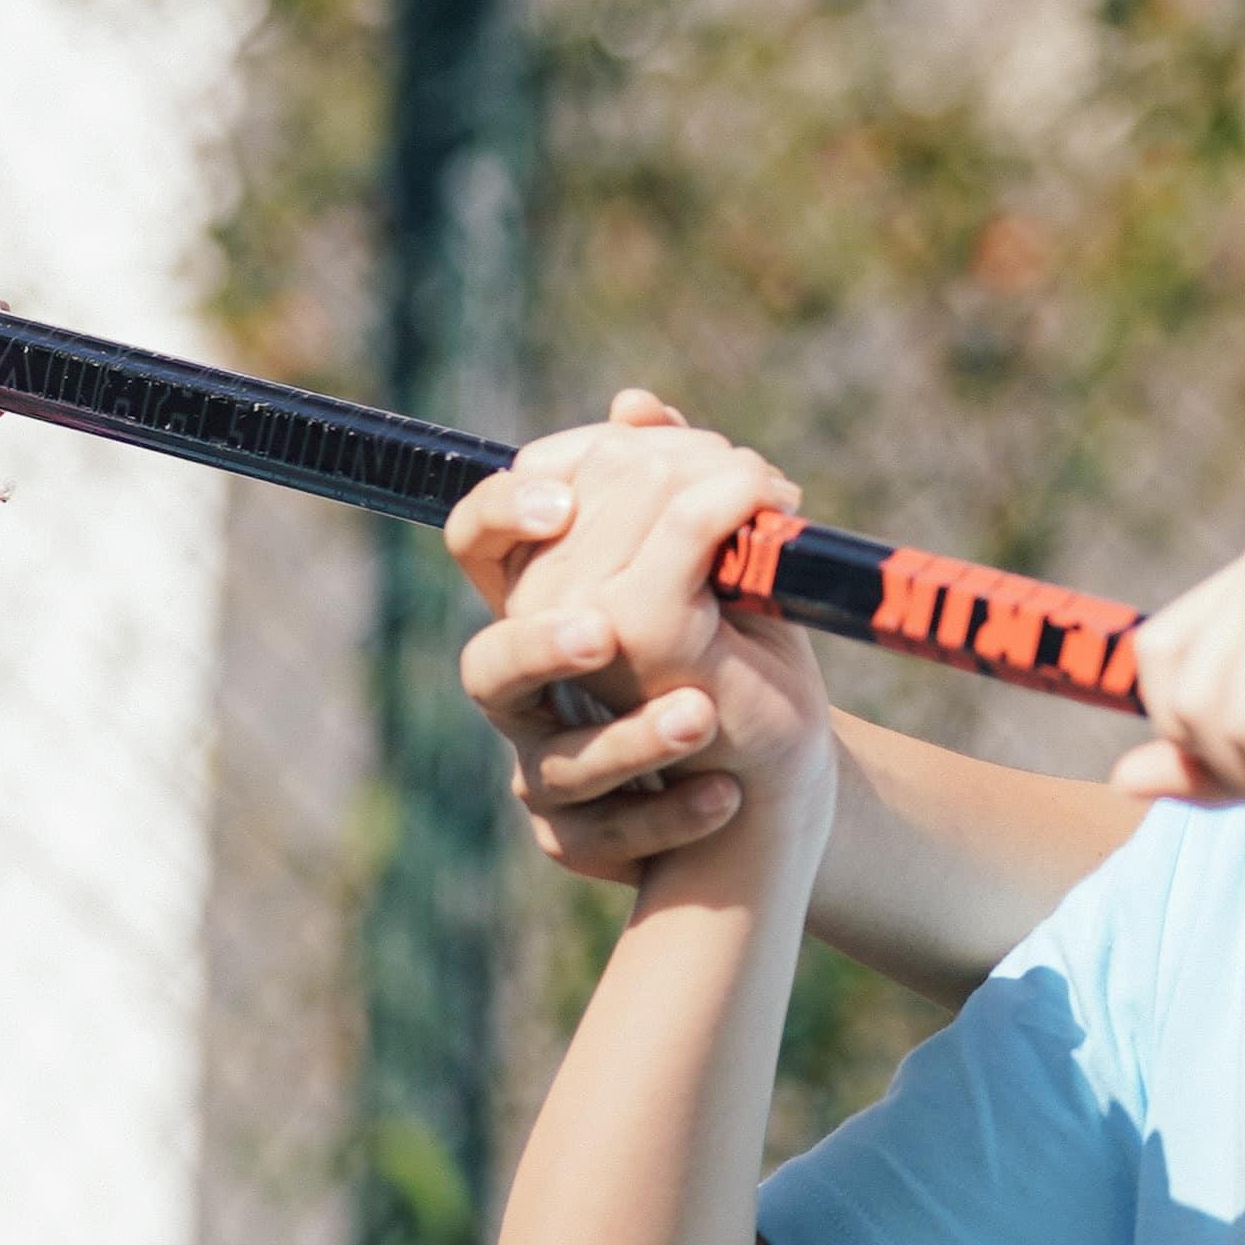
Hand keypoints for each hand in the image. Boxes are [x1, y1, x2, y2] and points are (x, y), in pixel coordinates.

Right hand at [444, 393, 834, 887]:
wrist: (766, 773)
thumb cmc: (731, 648)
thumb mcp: (718, 567)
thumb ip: (679, 491)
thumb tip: (638, 406)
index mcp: (542, 601)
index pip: (479, 545)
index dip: (504, 518)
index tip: (564, 505)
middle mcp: (524, 686)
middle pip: (493, 661)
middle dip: (548, 643)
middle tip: (607, 628)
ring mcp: (547, 770)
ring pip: (557, 765)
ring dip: (630, 739)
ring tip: (699, 713)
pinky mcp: (584, 838)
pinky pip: (606, 836)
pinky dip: (673, 813)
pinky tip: (728, 791)